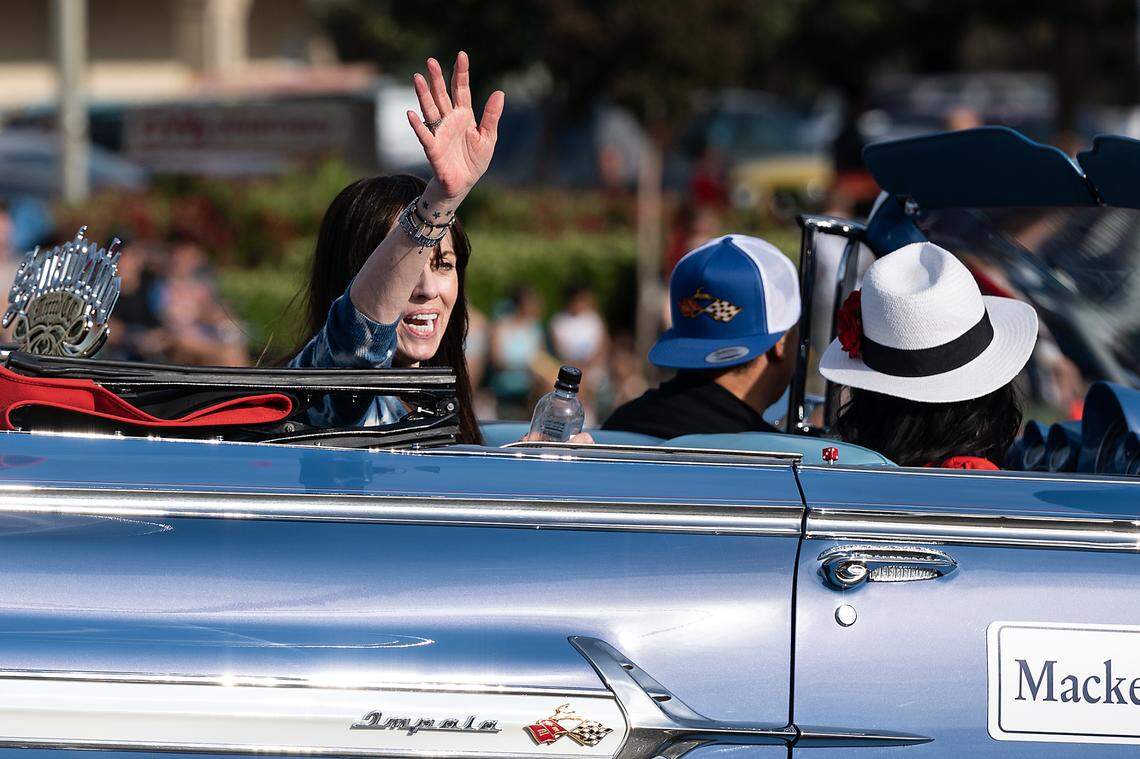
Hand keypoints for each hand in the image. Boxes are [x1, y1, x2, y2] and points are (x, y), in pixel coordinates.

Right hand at [407, 52, 504, 200]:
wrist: (464, 183)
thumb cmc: (475, 160)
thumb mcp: (488, 137)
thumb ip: (491, 116)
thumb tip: (500, 92)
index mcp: (464, 115)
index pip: (461, 90)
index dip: (461, 73)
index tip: (461, 55)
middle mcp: (449, 120)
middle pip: (441, 95)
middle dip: (437, 78)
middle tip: (430, 61)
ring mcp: (439, 132)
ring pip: (430, 110)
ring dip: (423, 95)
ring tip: (418, 78)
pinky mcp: (433, 148)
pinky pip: (424, 135)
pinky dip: (417, 125)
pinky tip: (411, 113)